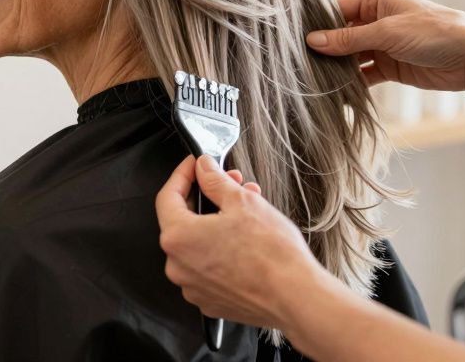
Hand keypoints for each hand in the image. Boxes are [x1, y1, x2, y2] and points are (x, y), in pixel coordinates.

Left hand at [156, 156, 340, 332]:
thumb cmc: (272, 255)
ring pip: (198, 243)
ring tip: (247, 209)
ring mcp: (193, 287)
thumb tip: (204, 168)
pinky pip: (208, 267)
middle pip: (184, 220)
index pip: (167, 196)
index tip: (196, 165)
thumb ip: (214, 181)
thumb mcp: (242, 202)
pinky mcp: (210, 300)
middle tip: (230, 183)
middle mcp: (178, 266)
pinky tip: (245, 238)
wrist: (297, 298)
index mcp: (178, 238)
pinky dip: (221, 249)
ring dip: (218, 222)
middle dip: (208, 197)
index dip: (183, 174)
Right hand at [306, 0, 464, 90]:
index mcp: (375, 0)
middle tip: (297, 62)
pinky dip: (351, 83)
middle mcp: (376, 20)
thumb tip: (313, 41)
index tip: (294, 38)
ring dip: (336, 67)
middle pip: (340, 35)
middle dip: (324, 48)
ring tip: (311, 78)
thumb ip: (349, 38)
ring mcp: (382, 45)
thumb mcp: (387, 32)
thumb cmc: (435, 32)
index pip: (337, 10)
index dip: (317, 24)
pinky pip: (363, 75)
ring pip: (350, 56)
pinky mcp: (390, 67)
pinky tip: (335, 91)